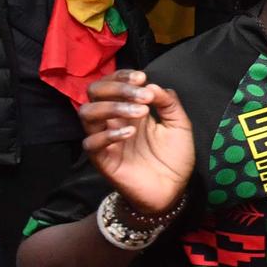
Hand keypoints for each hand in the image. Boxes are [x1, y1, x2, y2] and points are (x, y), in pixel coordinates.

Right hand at [78, 71, 193, 216]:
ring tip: (140, 112)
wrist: (173, 190)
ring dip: (112, 107)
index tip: (142, 77)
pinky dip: (108, 134)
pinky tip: (130, 133)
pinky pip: (91, 143)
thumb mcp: (179, 125)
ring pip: (87, 114)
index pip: (111, 84)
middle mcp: (113, 121)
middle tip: (143, 95)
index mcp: (129, 109)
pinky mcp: (102, 160)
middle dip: (116, 88)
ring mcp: (105, 140)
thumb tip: (152, 84)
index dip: (121, 76)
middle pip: (94, 93)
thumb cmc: (174, 157)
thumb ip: (169, 103)